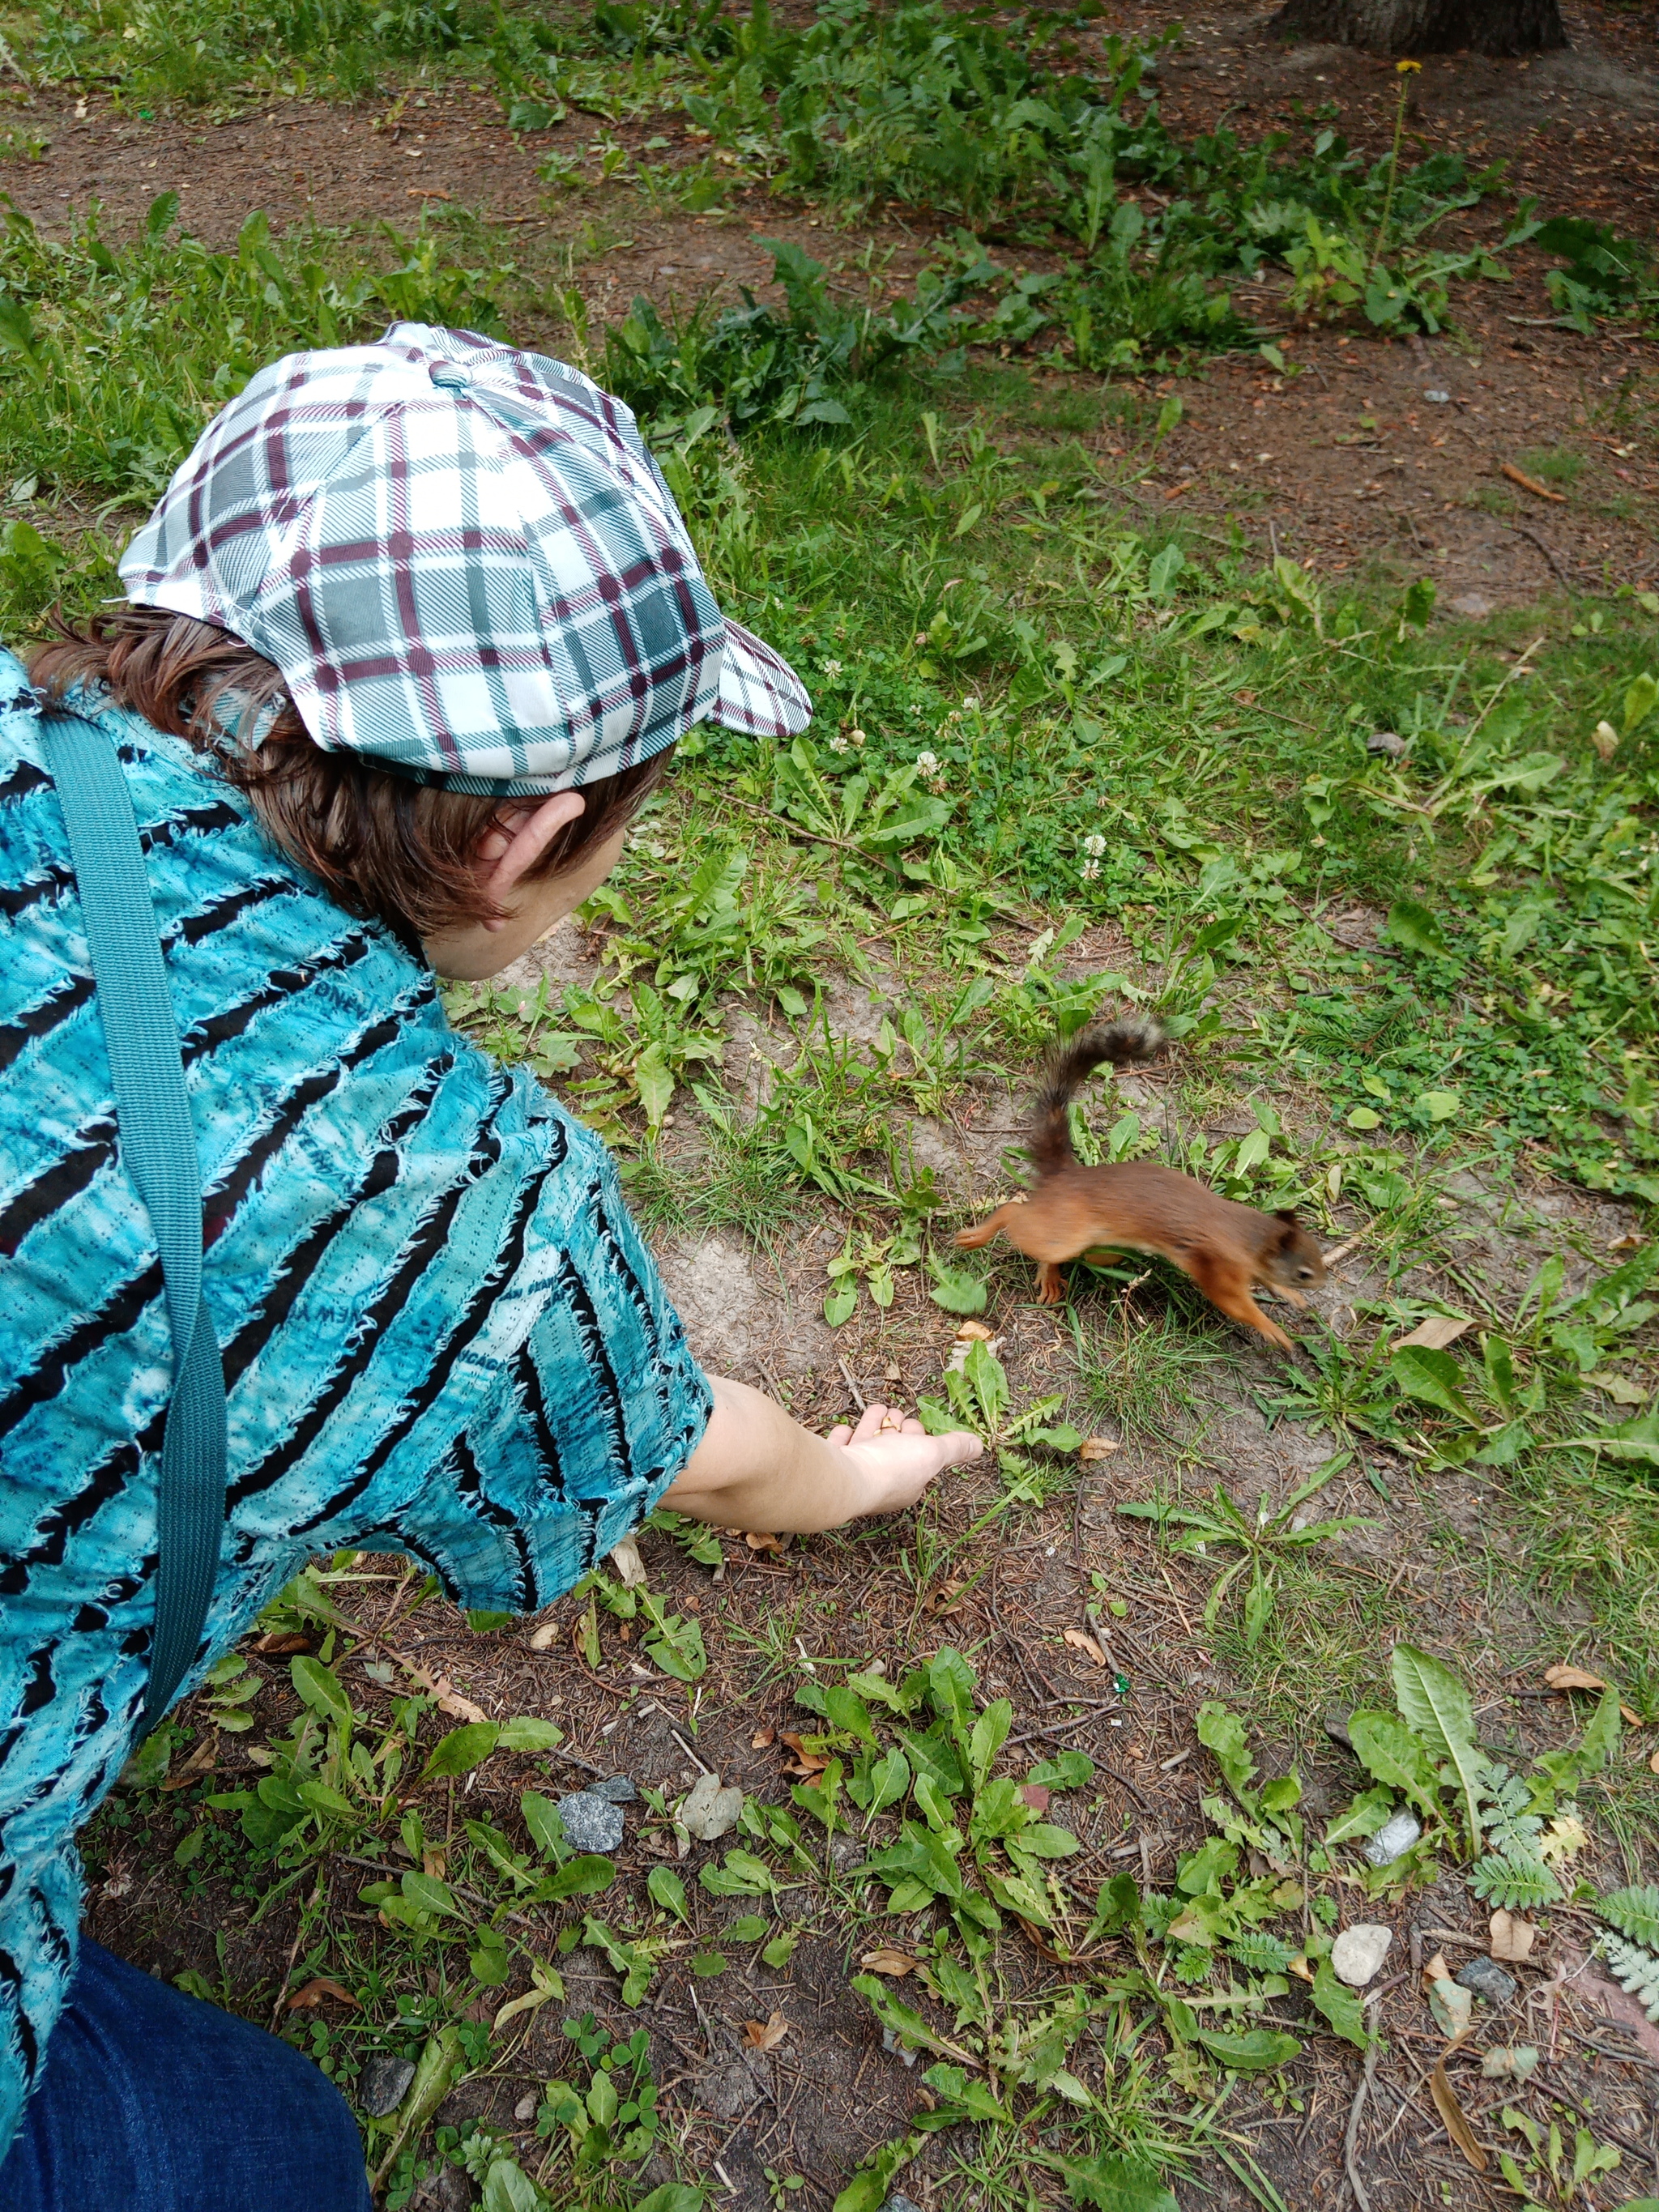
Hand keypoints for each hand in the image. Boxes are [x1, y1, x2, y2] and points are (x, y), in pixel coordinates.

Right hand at [824, 1401, 982, 1516]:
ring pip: (867, 1447)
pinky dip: (844, 1438)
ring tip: (876, 1410)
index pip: (917, 1459)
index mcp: (908, 1486)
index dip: (918, 1438)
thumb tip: (979, 1446)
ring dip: (872, 1427)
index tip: (914, 1423)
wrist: (844, 1478)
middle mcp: (882, 1485)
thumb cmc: (890, 1468)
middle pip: (891, 1452)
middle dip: (895, 1430)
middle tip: (895, 1413)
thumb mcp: (932, 1453)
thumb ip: (954, 1448)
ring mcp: (856, 1477)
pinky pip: (841, 1451)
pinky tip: (844, 1430)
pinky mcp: (834, 1467)